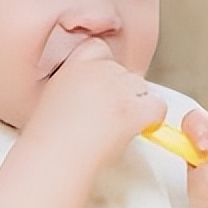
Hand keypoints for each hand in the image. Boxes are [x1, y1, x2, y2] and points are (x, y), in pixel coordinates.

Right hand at [26, 37, 165, 166]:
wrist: (55, 158)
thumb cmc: (49, 139)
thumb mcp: (52, 98)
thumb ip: (76, 86)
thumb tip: (96, 96)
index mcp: (75, 65)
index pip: (100, 49)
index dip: (105, 70)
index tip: (101, 91)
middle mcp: (99, 70)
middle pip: (125, 72)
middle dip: (122, 93)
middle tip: (107, 118)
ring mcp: (118, 88)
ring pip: (143, 88)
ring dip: (135, 106)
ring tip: (115, 127)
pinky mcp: (134, 108)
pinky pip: (158, 107)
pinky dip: (152, 119)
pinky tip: (136, 130)